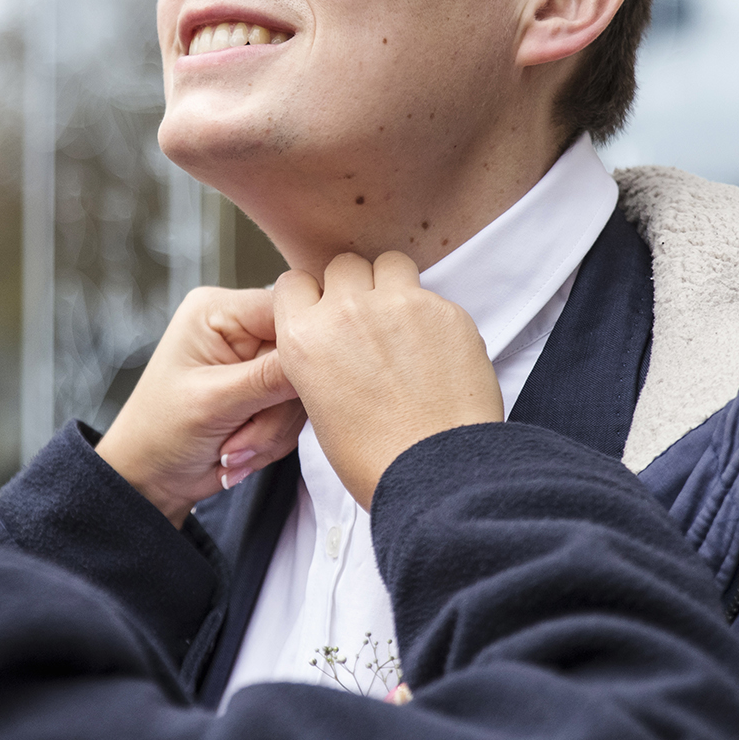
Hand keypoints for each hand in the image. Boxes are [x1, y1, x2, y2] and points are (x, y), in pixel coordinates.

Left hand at [96, 287, 303, 526]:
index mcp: (218, 311)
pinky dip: (273, 439)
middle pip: (299, 355)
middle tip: (240, 441)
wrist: (150, 479)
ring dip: (272, 430)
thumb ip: (269, 377)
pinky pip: (296, 412)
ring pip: (302, 390)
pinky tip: (239, 453)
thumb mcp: (213, 402)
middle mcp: (240, 327)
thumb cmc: (161, 433)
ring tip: (232, 451)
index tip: (299, 388)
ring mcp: (255, 360)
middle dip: (275, 409)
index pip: (286, 307)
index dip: (301, 347)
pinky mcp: (265, 390)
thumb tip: (320, 355)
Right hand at [273, 252, 502, 508]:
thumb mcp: (317, 404)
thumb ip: (320, 355)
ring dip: (392, 284)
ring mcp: (399, 305)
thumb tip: (336, 339)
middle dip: (353, 286)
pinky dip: (432, 316)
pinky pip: (431, 295)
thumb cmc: (374, 458)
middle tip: (368, 321)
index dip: (311, 296)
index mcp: (304, 338)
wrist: (436, 476)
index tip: (324, 311)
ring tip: (403, 323)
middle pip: (343, 265)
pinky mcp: (445, 310)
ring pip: (389, 263)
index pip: (293, 281)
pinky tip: (437, 353)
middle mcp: (346, 311)